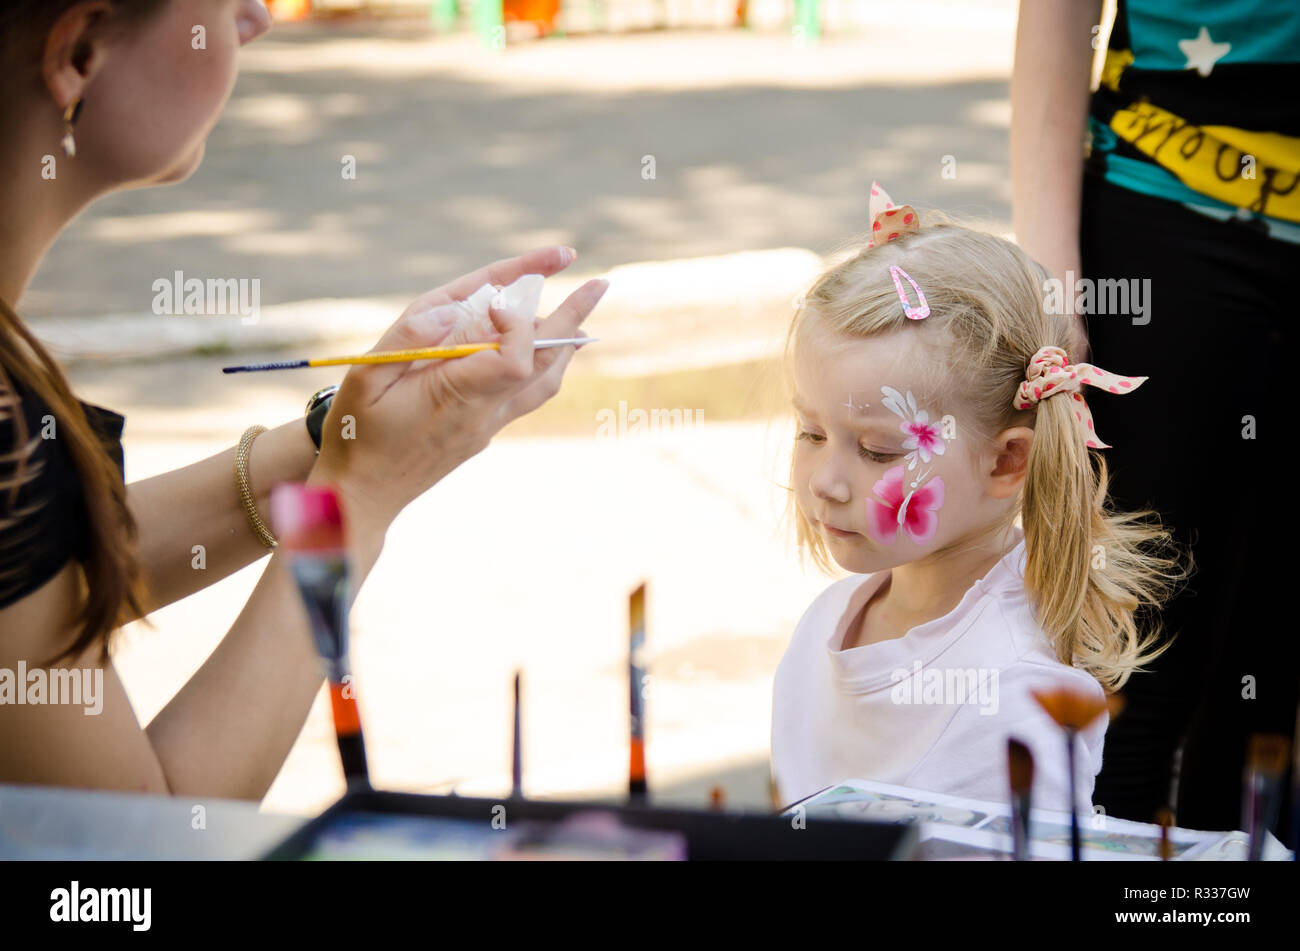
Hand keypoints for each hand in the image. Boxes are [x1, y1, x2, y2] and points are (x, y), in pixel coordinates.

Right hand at [310, 246, 607, 531]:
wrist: (363, 497)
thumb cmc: (356, 435)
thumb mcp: (363, 380)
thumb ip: (406, 339)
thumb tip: (451, 308)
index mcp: (455, 397)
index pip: (515, 359)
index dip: (518, 325)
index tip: (499, 302)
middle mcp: (483, 414)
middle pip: (544, 364)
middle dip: (572, 318)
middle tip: (600, 283)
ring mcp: (489, 427)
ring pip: (545, 385)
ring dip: (565, 346)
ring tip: (582, 313)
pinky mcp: (485, 433)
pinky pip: (528, 396)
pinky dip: (544, 366)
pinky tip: (543, 348)